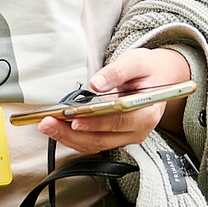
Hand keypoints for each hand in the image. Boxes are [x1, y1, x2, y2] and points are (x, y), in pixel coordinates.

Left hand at [37, 45, 185, 156]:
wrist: (161, 79)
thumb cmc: (149, 70)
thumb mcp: (136, 61)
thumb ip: (117, 71)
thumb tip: (97, 83)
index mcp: (147, 113)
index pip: (118, 122)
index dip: (95, 123)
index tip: (73, 119)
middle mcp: (139, 131)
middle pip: (102, 139)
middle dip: (71, 133)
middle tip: (47, 123)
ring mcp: (127, 137)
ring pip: (95, 145)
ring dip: (68, 138)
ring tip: (47, 126)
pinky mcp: (117, 138)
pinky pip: (94, 142)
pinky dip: (74, 137)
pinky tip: (57, 128)